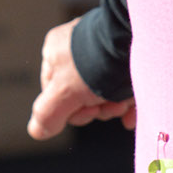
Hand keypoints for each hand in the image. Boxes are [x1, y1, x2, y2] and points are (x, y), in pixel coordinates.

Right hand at [27, 19, 135, 140]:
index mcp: (55, 52)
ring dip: (115, 105)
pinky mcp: (130, 55)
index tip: (89, 112)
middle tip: (109, 106)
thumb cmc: (96, 63)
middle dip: (98, 108)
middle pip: (82, 94)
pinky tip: (133, 114)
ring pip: (106, 91)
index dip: (73, 112)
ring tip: (124, 103)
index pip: (55, 94)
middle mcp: (79, 48)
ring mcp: (105, 50)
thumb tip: (37, 131)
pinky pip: (125, 84)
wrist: (135, 41)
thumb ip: (47, 114)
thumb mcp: (64, 93)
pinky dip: (129, 102)